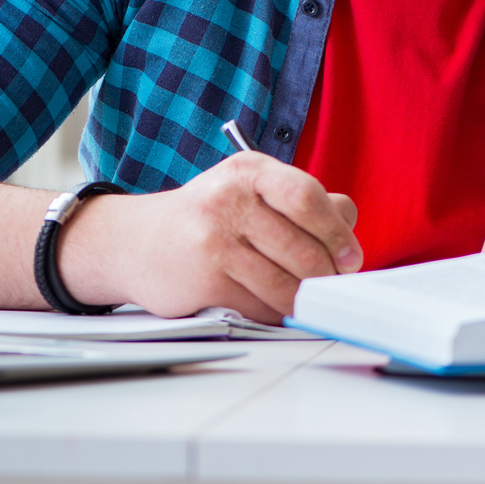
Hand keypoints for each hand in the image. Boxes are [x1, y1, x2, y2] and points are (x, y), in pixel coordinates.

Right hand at [60, 151, 361, 323]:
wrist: (135, 242)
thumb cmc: (205, 218)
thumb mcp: (249, 191)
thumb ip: (301, 200)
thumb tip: (348, 220)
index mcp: (247, 171)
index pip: (307, 198)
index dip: (337, 233)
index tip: (350, 257)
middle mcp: (229, 200)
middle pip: (303, 248)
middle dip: (326, 276)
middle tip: (331, 286)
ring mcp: (215, 240)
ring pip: (286, 284)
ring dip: (302, 299)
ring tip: (303, 298)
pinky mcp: (205, 280)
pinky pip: (261, 307)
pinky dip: (273, 312)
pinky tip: (267, 304)